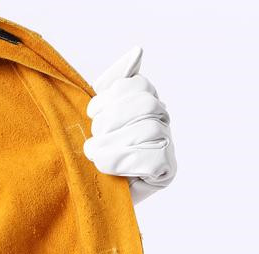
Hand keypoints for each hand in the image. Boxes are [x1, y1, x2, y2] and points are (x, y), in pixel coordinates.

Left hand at [83, 46, 176, 203]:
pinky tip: (110, 168)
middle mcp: (160, 121)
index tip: (91, 114)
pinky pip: (154, 158)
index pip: (138, 85)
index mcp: (144, 101)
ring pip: (149, 130)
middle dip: (112, 121)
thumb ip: (111, 83)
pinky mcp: (167, 171)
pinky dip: (126, 161)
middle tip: (92, 141)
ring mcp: (167, 145)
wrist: (93, 195)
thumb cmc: (92, 153)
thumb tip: (138, 52)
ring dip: (114, 144)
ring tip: (96, 156)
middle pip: (146, 105)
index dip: (111, 97)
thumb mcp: (96, 115)